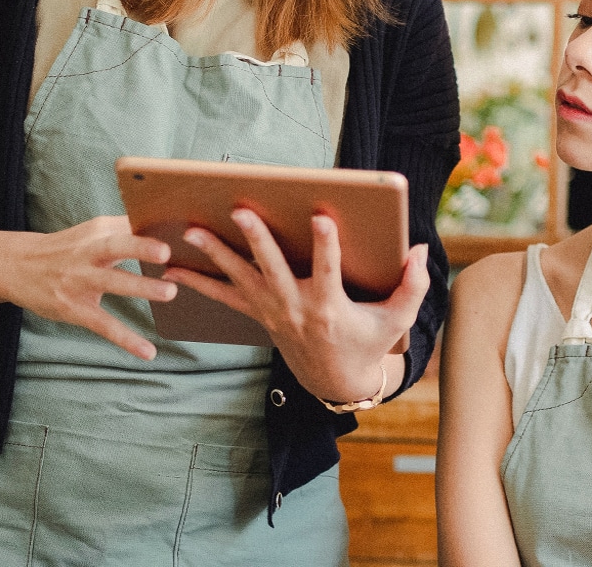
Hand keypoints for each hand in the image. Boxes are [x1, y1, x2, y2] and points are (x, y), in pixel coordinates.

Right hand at [0, 215, 177, 359]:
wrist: (15, 266)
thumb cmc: (67, 249)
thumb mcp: (91, 233)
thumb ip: (125, 232)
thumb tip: (169, 229)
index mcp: (97, 231)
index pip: (129, 224)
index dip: (154, 224)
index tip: (183, 226)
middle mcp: (88, 253)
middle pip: (116, 246)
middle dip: (141, 246)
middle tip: (168, 250)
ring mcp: (79, 281)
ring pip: (113, 282)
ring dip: (141, 287)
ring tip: (171, 292)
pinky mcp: (74, 308)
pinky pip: (103, 325)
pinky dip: (126, 339)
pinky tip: (149, 352)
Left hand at [163, 209, 430, 402]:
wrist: (336, 381)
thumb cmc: (369, 342)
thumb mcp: (397, 319)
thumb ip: (413, 285)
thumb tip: (421, 249)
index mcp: (330, 308)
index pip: (329, 271)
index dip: (326, 244)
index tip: (321, 217)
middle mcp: (296, 308)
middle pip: (272, 269)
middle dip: (256, 239)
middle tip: (240, 211)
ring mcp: (272, 313)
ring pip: (239, 279)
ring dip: (214, 255)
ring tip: (190, 230)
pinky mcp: (258, 315)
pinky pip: (222, 298)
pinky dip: (196, 283)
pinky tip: (170, 269)